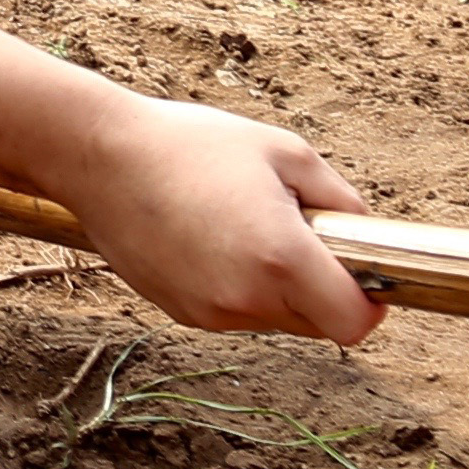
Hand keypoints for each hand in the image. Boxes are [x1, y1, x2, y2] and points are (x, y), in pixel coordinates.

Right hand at [44, 92, 382, 345]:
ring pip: (273, 318)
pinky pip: (232, 311)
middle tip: (296, 235)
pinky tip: (207, 238)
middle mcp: (247, 299)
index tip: (364, 276)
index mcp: (282, 259)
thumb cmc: (190, 145)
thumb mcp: (283, 151)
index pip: (355, 324)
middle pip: (317, 324)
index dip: (370, 303)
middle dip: (321, 289)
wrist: (99, 156)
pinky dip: (235, 286)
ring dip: (276, 287)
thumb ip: (339, 198)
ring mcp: (210, 312)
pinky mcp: (181, 313)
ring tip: (240, 227)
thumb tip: (363, 232)